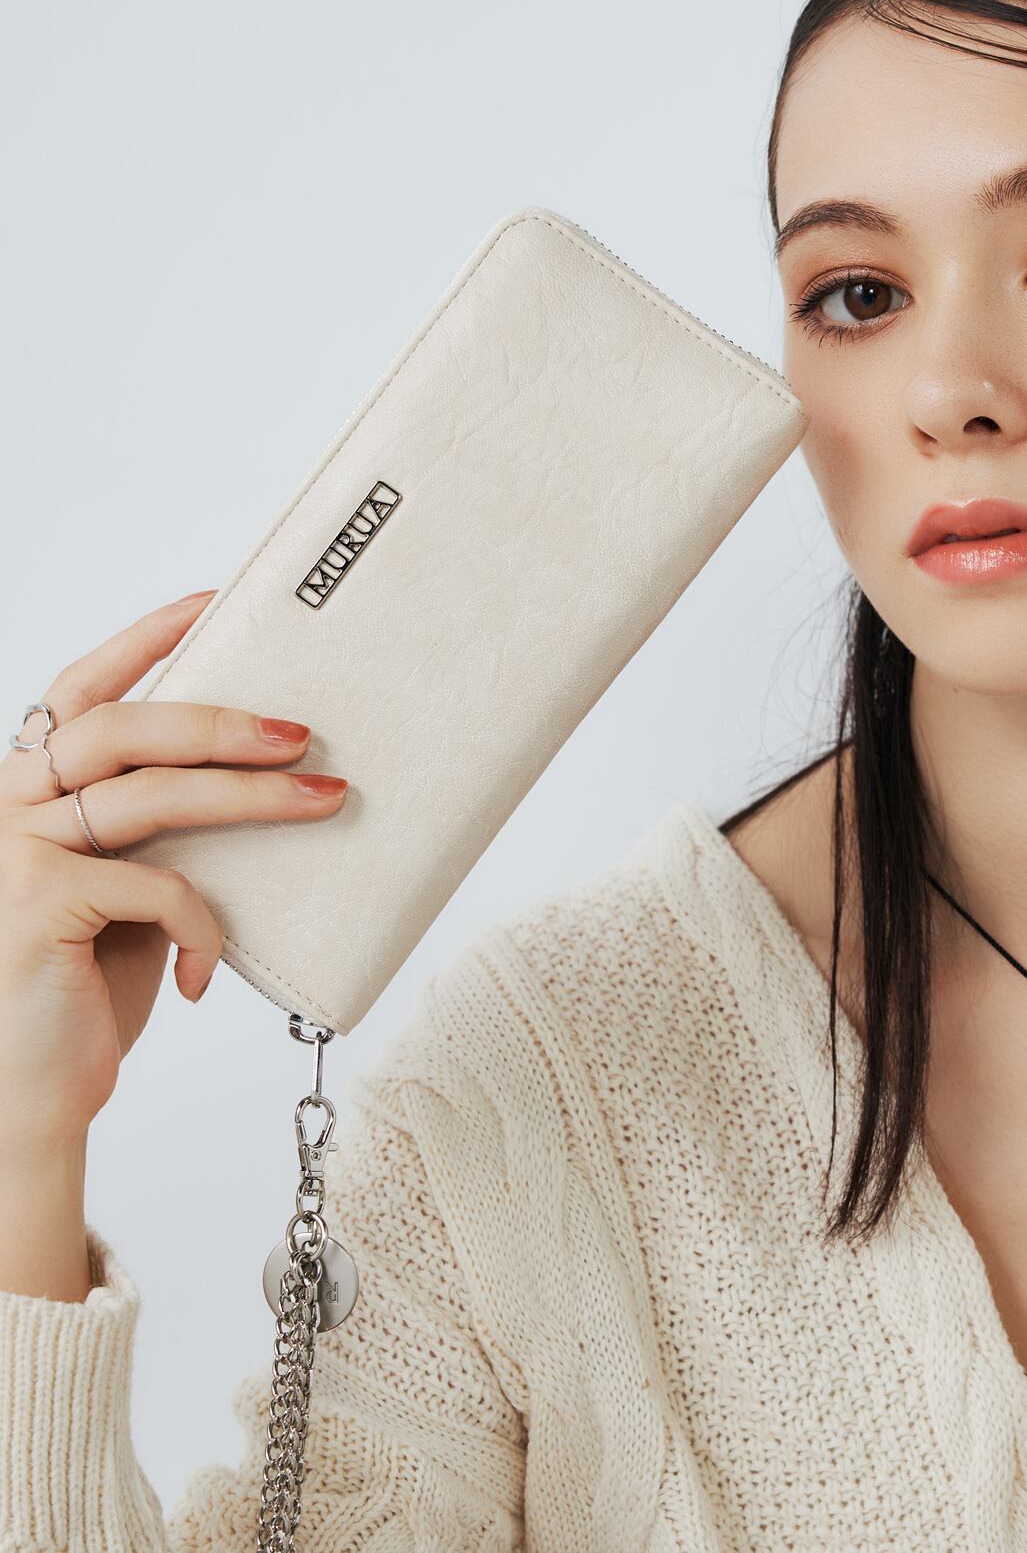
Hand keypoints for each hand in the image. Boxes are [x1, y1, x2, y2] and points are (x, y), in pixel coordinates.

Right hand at [0, 590, 348, 1153]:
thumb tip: (265, 767)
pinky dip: (203, 921)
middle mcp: (10, 807)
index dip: (143, 642)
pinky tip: (209, 965)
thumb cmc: (89, 985)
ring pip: (149, 796)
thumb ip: (160, 825)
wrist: (35, 1093)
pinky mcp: (38, 906)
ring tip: (325, 800)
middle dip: (222, 721)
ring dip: (249, 797)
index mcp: (32, 789)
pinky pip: (156, 885)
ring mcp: (17, 854)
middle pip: (120, 729)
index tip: (211, 604)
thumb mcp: (132, 884)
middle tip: (302, 732)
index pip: (81, 691)